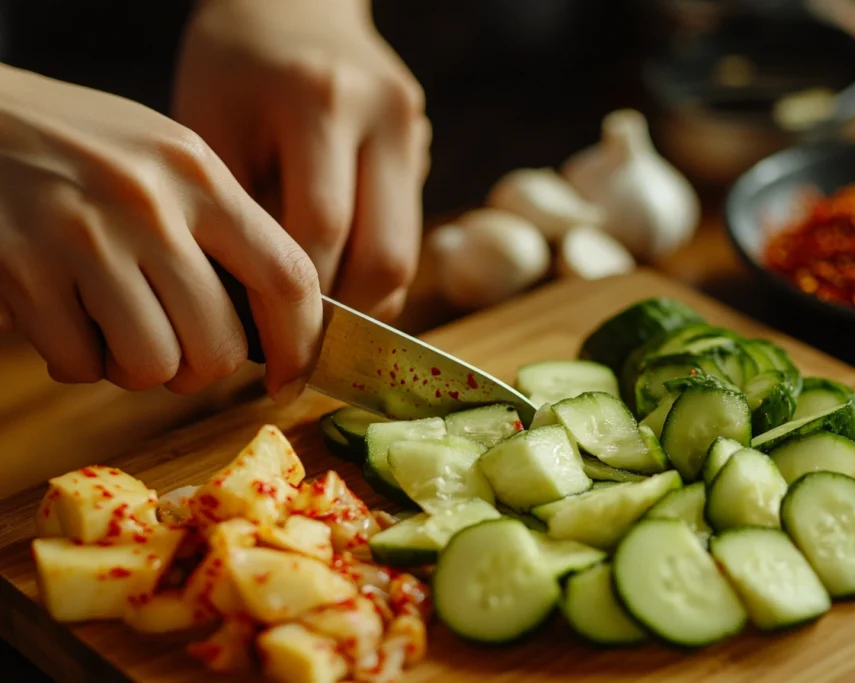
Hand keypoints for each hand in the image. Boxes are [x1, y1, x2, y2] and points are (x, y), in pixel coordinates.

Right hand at [0, 65, 321, 402]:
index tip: (291, 377)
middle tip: (175, 347)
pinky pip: (80, 364)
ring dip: (137, 367)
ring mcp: (84, 238)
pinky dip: (76, 360)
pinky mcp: (24, 270)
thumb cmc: (78, 145)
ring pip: (154, 365)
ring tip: (112, 326)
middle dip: (202, 368)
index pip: (288, 276)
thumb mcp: (165, 160)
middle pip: (221, 344)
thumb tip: (277, 322)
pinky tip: (62, 318)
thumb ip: (221, 228)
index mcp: (199, 174)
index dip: (300, 343)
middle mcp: (151, 205)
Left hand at [173, 0, 430, 321]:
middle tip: (304, 351)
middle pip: (385, 254)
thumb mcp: (212, 129)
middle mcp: (383, 115)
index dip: (298, 302)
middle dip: (345, 316)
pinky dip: (372, 266)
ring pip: (407, 252)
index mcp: (320, 102)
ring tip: (320, 324)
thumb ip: (240, 219)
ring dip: (366, 300)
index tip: (271, 350)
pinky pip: (406, 230)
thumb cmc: (233, 65)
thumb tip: (258, 322)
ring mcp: (414, 128)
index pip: (321, 231)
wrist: (292, 0)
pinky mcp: (424, 143)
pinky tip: (337, 278)